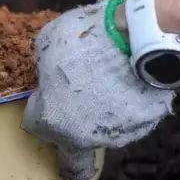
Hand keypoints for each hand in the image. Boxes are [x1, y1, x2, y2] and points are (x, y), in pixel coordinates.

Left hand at [22, 0, 174, 179]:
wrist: (138, 39)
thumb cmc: (84, 41)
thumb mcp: (48, 43)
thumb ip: (44, 65)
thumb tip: (49, 71)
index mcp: (51, 122)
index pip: (35, 124)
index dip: (40, 105)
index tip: (47, 91)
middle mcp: (82, 139)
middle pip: (70, 141)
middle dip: (70, 123)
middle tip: (77, 98)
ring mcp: (116, 136)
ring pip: (101, 132)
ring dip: (100, 115)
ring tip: (109, 84)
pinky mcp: (144, 126)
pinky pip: (129, 119)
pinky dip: (126, 106)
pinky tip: (129, 83)